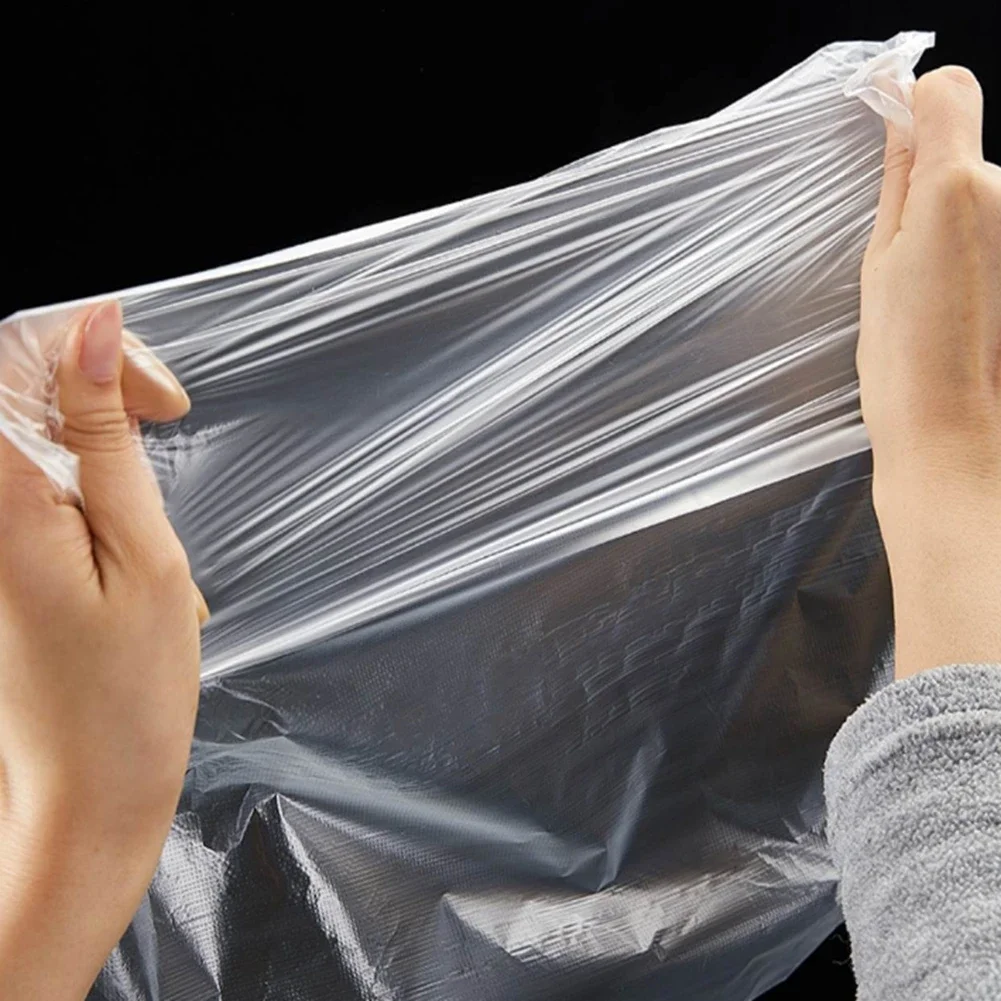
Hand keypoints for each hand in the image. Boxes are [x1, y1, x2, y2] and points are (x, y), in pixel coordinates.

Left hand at [0, 301, 203, 999]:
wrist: (86, 789)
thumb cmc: (126, 695)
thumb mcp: (144, 554)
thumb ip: (106, 438)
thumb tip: (90, 330)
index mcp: (0, 503)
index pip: (12, 354)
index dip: (91, 343)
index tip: (163, 396)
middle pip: (11, 375)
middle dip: (95, 370)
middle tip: (167, 415)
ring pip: (23, 416)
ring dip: (91, 412)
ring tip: (152, 459)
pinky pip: (25, 464)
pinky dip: (77, 454)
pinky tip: (119, 492)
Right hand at [858, 66, 1000, 678]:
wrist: (958, 439)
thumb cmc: (909, 365)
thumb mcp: (882, 264)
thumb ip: (901, 177)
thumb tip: (907, 119)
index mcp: (958, 188)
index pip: (944, 97)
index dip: (916, 123)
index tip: (898, 162)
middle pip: (973, 163)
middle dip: (947, 199)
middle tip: (918, 272)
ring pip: (994, 206)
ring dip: (974, 238)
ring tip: (949, 303)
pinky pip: (997, 241)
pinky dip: (986, 265)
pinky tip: (974, 314)